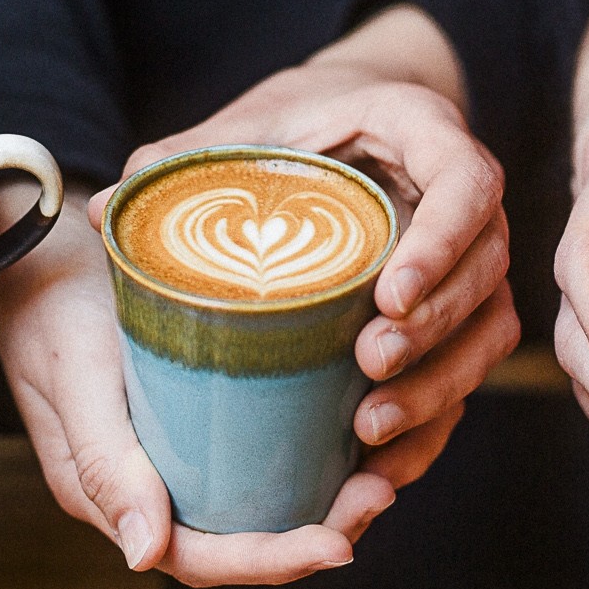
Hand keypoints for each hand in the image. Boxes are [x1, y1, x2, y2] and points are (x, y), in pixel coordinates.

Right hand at [0, 190, 400, 585]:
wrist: (34, 247)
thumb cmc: (50, 306)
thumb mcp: (76, 376)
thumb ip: (104, 462)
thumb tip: (147, 557)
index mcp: (112, 496)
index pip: (203, 558)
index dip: (275, 561)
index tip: (341, 545)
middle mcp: (147, 486)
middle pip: (241, 538)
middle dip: (318, 532)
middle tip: (382, 489)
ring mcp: (171, 452)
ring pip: (255, 501)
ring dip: (321, 499)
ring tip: (381, 470)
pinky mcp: (193, 413)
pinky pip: (254, 454)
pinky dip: (306, 455)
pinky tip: (353, 431)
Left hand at [96, 6, 517, 495]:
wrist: (345, 124)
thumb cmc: (295, 122)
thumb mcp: (245, 125)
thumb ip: (183, 158)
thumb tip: (101, 209)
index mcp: (423, 132)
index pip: (467, 184)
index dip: (442, 242)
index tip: (391, 295)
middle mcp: (467, 201)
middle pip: (485, 270)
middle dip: (434, 330)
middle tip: (369, 365)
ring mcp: (471, 262)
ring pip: (487, 331)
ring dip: (439, 385)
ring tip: (370, 427)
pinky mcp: (460, 316)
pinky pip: (468, 373)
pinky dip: (432, 423)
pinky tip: (381, 466)